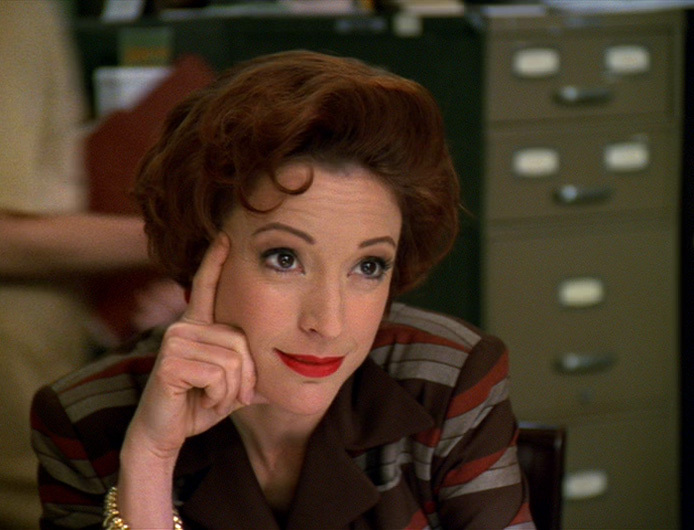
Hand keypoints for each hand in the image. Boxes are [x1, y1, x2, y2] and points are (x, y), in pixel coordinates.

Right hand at [124, 233, 262, 460]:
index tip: (226, 234)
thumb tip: (292, 366)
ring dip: (231, 390)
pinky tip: (199, 399)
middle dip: (245, 377)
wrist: (166, 432)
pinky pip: (217, 375)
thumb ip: (254, 370)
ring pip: (232, 360)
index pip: (207, 286)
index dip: (216, 260)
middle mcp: (184, 326)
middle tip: (232, 395)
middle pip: (241, 341)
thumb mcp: (234, 384)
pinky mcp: (170, 361)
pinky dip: (218, 396)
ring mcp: (175, 341)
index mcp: (198, 326)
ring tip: (211, 397)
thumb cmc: (199, 404)